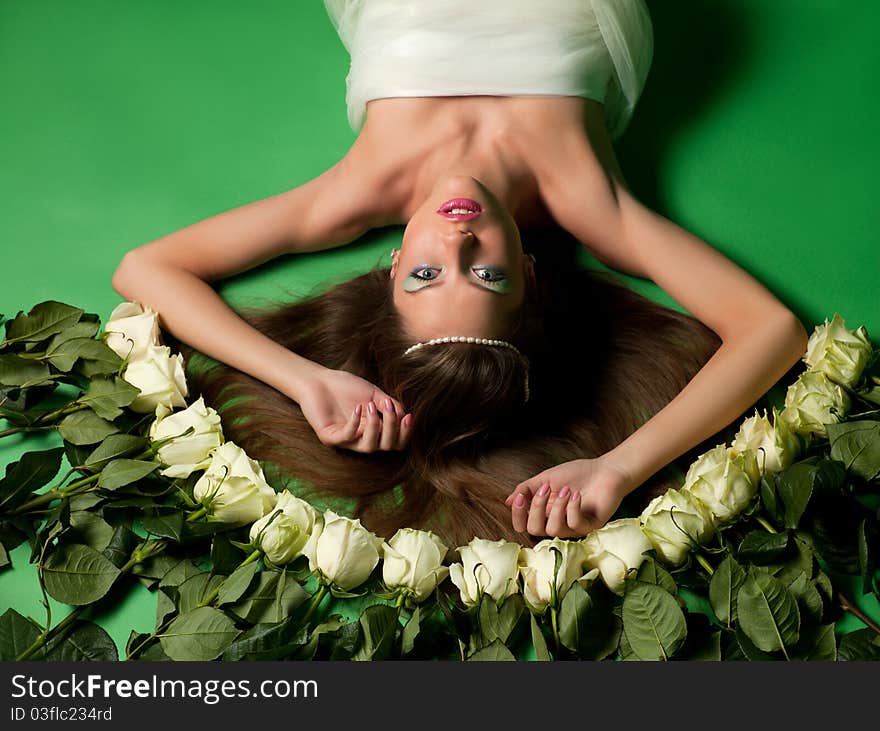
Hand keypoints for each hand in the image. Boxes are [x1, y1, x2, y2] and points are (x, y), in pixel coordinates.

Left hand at [297, 368, 411, 452]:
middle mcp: (361, 438)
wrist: (318, 380)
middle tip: (390, 408)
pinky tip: (357, 408)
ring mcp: (345, 440)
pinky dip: (354, 424)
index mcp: (373, 429)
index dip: (405, 433)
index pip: (395, 442)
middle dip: (392, 428)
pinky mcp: (329, 437)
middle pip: (386, 447)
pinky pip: (347, 438)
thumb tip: (406, 416)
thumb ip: (391, 405)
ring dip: (375, 427)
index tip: (409, 416)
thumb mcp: (374, 394)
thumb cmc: (345, 387)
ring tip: (372, 406)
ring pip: (368, 447)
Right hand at [504, 456, 633, 537]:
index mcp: (544, 513)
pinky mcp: (590, 527)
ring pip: (553, 529)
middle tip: (545, 489)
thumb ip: (526, 489)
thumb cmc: (577, 474)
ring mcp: (573, 527)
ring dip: (557, 506)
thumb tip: (507, 501)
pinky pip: (574, 525)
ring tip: (566, 490)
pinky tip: (577, 495)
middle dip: (535, 508)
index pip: (523, 525)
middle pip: (533, 530)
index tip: (519, 498)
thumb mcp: (546, 478)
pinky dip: (573, 508)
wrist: (605, 470)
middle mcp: (556, 523)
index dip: (517, 515)